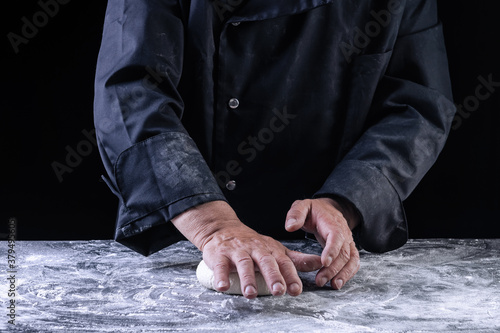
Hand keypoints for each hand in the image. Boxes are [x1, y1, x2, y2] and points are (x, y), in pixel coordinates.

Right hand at [171, 201, 321, 298]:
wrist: (222, 229)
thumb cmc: (252, 244)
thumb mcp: (275, 249)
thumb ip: (296, 259)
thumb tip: (319, 263)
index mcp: (271, 250)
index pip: (283, 263)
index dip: (290, 276)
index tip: (296, 290)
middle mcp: (256, 249)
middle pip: (266, 262)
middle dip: (273, 276)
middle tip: (278, 291)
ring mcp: (237, 251)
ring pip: (243, 263)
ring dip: (247, 279)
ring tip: (251, 294)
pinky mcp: (220, 255)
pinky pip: (219, 265)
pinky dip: (221, 276)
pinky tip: (222, 287)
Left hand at [285, 198, 359, 289]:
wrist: (329, 209)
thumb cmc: (314, 210)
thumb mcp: (303, 206)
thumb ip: (296, 214)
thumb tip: (290, 227)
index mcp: (332, 222)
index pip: (336, 236)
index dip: (332, 249)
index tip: (324, 262)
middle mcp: (344, 233)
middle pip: (344, 252)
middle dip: (333, 268)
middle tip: (320, 280)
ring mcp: (348, 241)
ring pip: (351, 259)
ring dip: (343, 274)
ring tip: (332, 285)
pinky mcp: (349, 249)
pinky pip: (353, 262)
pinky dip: (348, 274)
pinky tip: (338, 283)